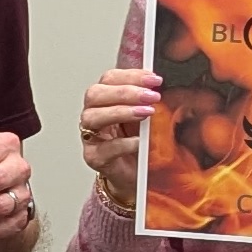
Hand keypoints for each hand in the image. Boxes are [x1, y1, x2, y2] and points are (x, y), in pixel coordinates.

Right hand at [77, 67, 161, 215]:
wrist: (136, 176)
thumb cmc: (139, 144)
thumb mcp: (147, 117)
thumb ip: (148, 101)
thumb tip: (161, 86)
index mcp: (105, 100)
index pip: (109, 79)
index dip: (130, 76)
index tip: (154, 79)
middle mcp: (93, 115)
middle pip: (95, 94)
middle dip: (125, 92)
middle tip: (152, 96)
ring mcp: (91, 136)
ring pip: (92, 117)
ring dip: (121, 112)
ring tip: (146, 113)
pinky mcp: (94, 157)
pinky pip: (104, 148)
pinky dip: (123, 143)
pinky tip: (139, 142)